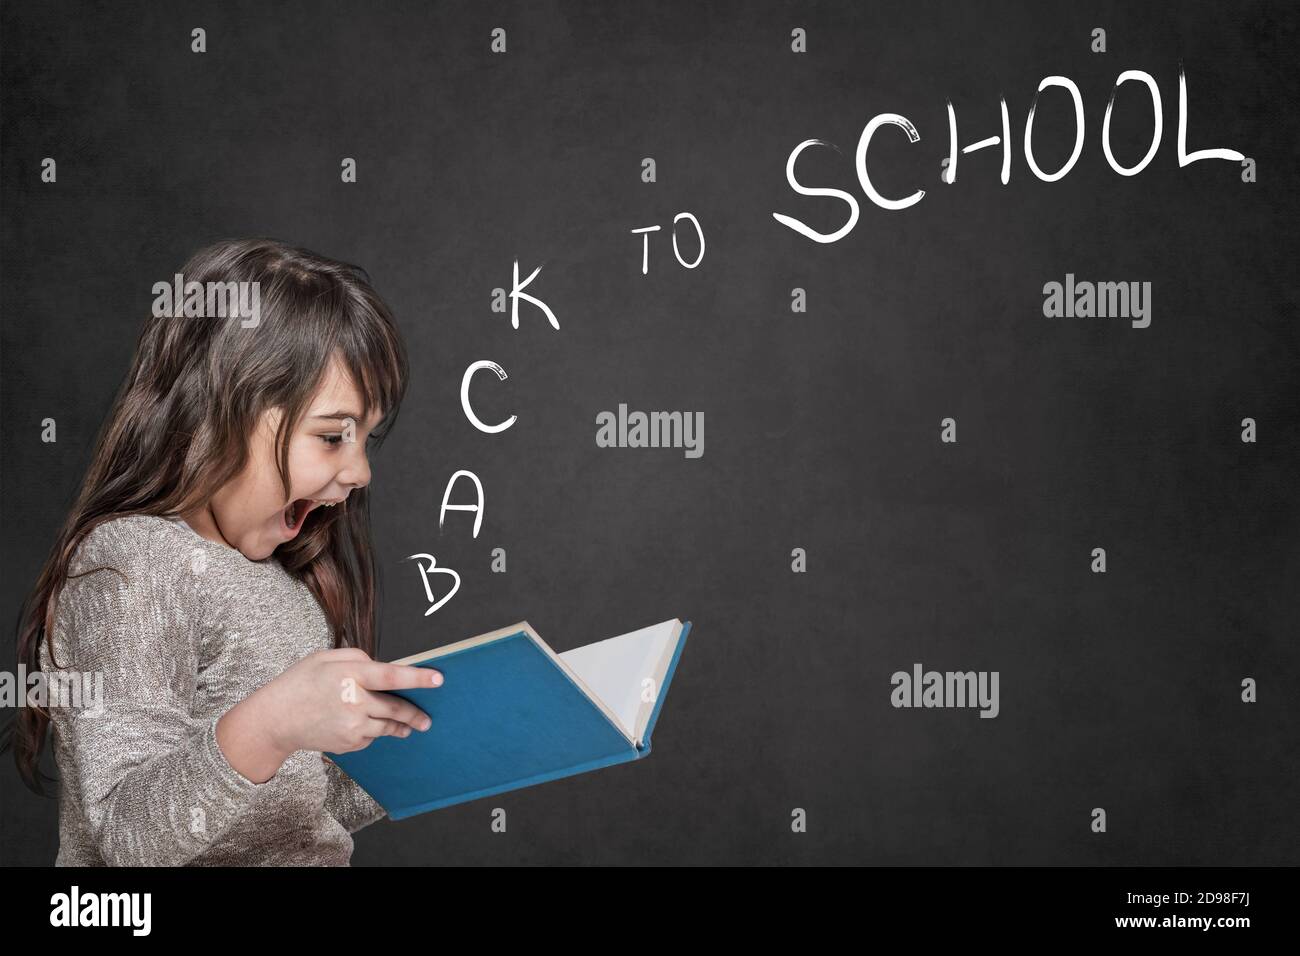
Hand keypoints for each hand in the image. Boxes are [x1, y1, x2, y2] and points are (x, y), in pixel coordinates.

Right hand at [254, 647, 442, 754]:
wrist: (276, 719)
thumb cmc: (301, 682)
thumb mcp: (325, 658)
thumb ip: (358, 657)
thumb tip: (382, 667)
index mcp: (350, 675)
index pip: (391, 675)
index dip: (418, 677)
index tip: (439, 679)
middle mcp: (354, 702)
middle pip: (397, 707)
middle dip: (416, 712)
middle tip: (428, 717)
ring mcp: (352, 726)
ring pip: (388, 725)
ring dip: (402, 725)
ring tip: (413, 725)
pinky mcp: (349, 743)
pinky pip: (372, 736)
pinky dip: (374, 730)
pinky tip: (367, 725)